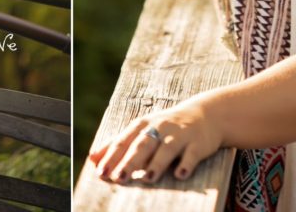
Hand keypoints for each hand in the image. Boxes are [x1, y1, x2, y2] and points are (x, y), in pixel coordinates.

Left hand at [89, 96, 222, 183]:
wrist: (203, 115)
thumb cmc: (165, 128)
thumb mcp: (141, 131)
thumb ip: (117, 144)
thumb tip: (92, 159)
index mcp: (142, 125)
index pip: (124, 141)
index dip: (112, 156)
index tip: (100, 172)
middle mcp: (160, 128)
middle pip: (143, 145)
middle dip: (130, 161)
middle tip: (118, 178)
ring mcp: (179, 135)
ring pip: (166, 149)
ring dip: (157, 163)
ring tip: (147, 178)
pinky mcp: (197, 144)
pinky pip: (191, 154)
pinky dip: (186, 164)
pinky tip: (180, 174)